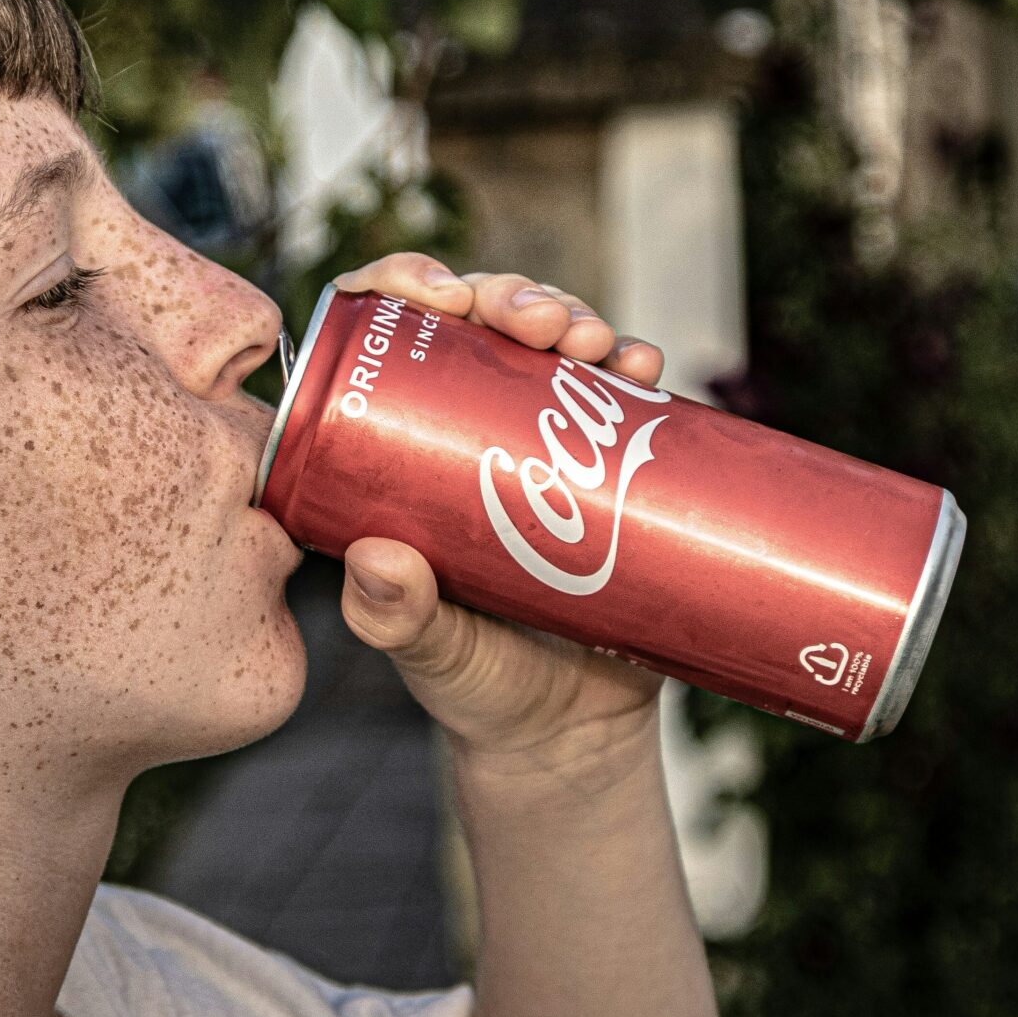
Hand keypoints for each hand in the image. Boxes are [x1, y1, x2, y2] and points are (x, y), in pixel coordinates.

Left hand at [327, 253, 669, 776]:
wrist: (568, 733)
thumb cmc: (475, 686)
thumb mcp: (427, 652)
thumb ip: (396, 618)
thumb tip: (375, 559)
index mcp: (400, 446)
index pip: (388, 333)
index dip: (404, 283)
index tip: (433, 290)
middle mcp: (472, 423)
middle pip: (481, 320)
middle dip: (509, 296)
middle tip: (535, 322)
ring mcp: (547, 438)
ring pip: (555, 342)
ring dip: (575, 316)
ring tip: (592, 341)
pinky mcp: (613, 463)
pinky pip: (623, 396)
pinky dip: (635, 364)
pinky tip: (642, 364)